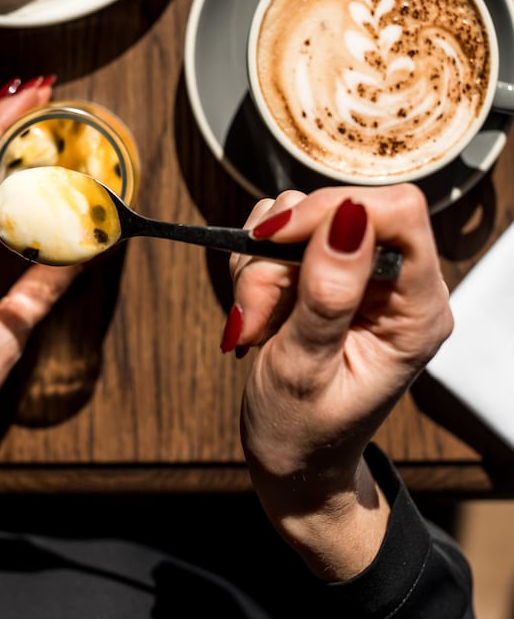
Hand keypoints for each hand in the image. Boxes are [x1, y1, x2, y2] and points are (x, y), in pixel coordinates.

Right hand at [227, 184, 451, 577]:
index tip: (275, 242)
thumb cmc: (303, 429)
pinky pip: (277, 233)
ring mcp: (356, 273)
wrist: (291, 458)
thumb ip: (328, 293)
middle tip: (254, 316)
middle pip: (336, 209)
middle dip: (278, 255)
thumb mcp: (307, 367)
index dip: (334, 210)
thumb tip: (349, 215)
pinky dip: (251, 267)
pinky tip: (255, 314)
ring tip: (257, 326)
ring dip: (259, 267)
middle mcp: (394, 282)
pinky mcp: (322, 269)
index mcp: (417, 309)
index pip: (398, 213)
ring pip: (298, 218)